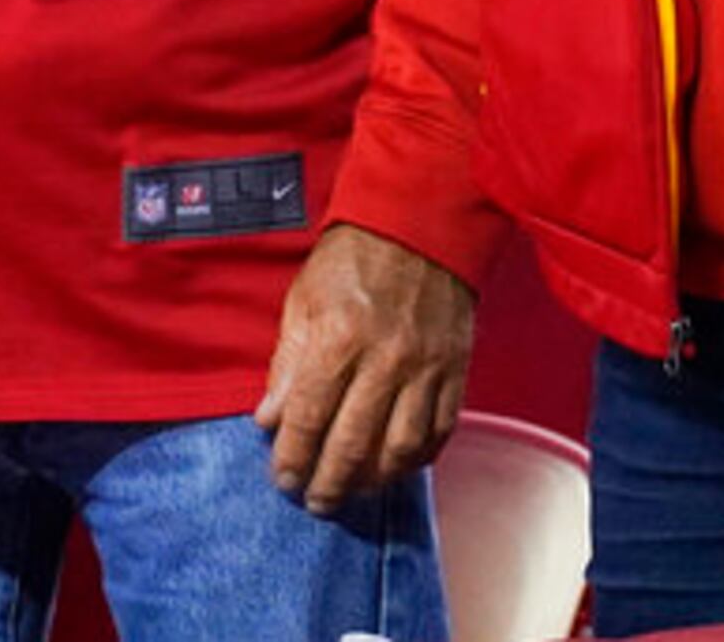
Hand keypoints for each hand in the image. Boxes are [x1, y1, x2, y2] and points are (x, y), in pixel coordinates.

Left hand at [254, 223, 475, 513]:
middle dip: (328, 483)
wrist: (422, 222)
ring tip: (354, 490)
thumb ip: (287, 364)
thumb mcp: (304, 300)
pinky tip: (397, 465)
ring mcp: (425, 367)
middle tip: (315, 500)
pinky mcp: (455, 369)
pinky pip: (440, 430)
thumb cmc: (355, 258)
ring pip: (400, 448)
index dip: (292, 457)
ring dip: (374, 481)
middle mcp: (385, 358)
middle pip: (353, 444)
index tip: (283, 479)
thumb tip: (268, 419)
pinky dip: (418, 458)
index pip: (309, 418)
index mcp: (339, 337)